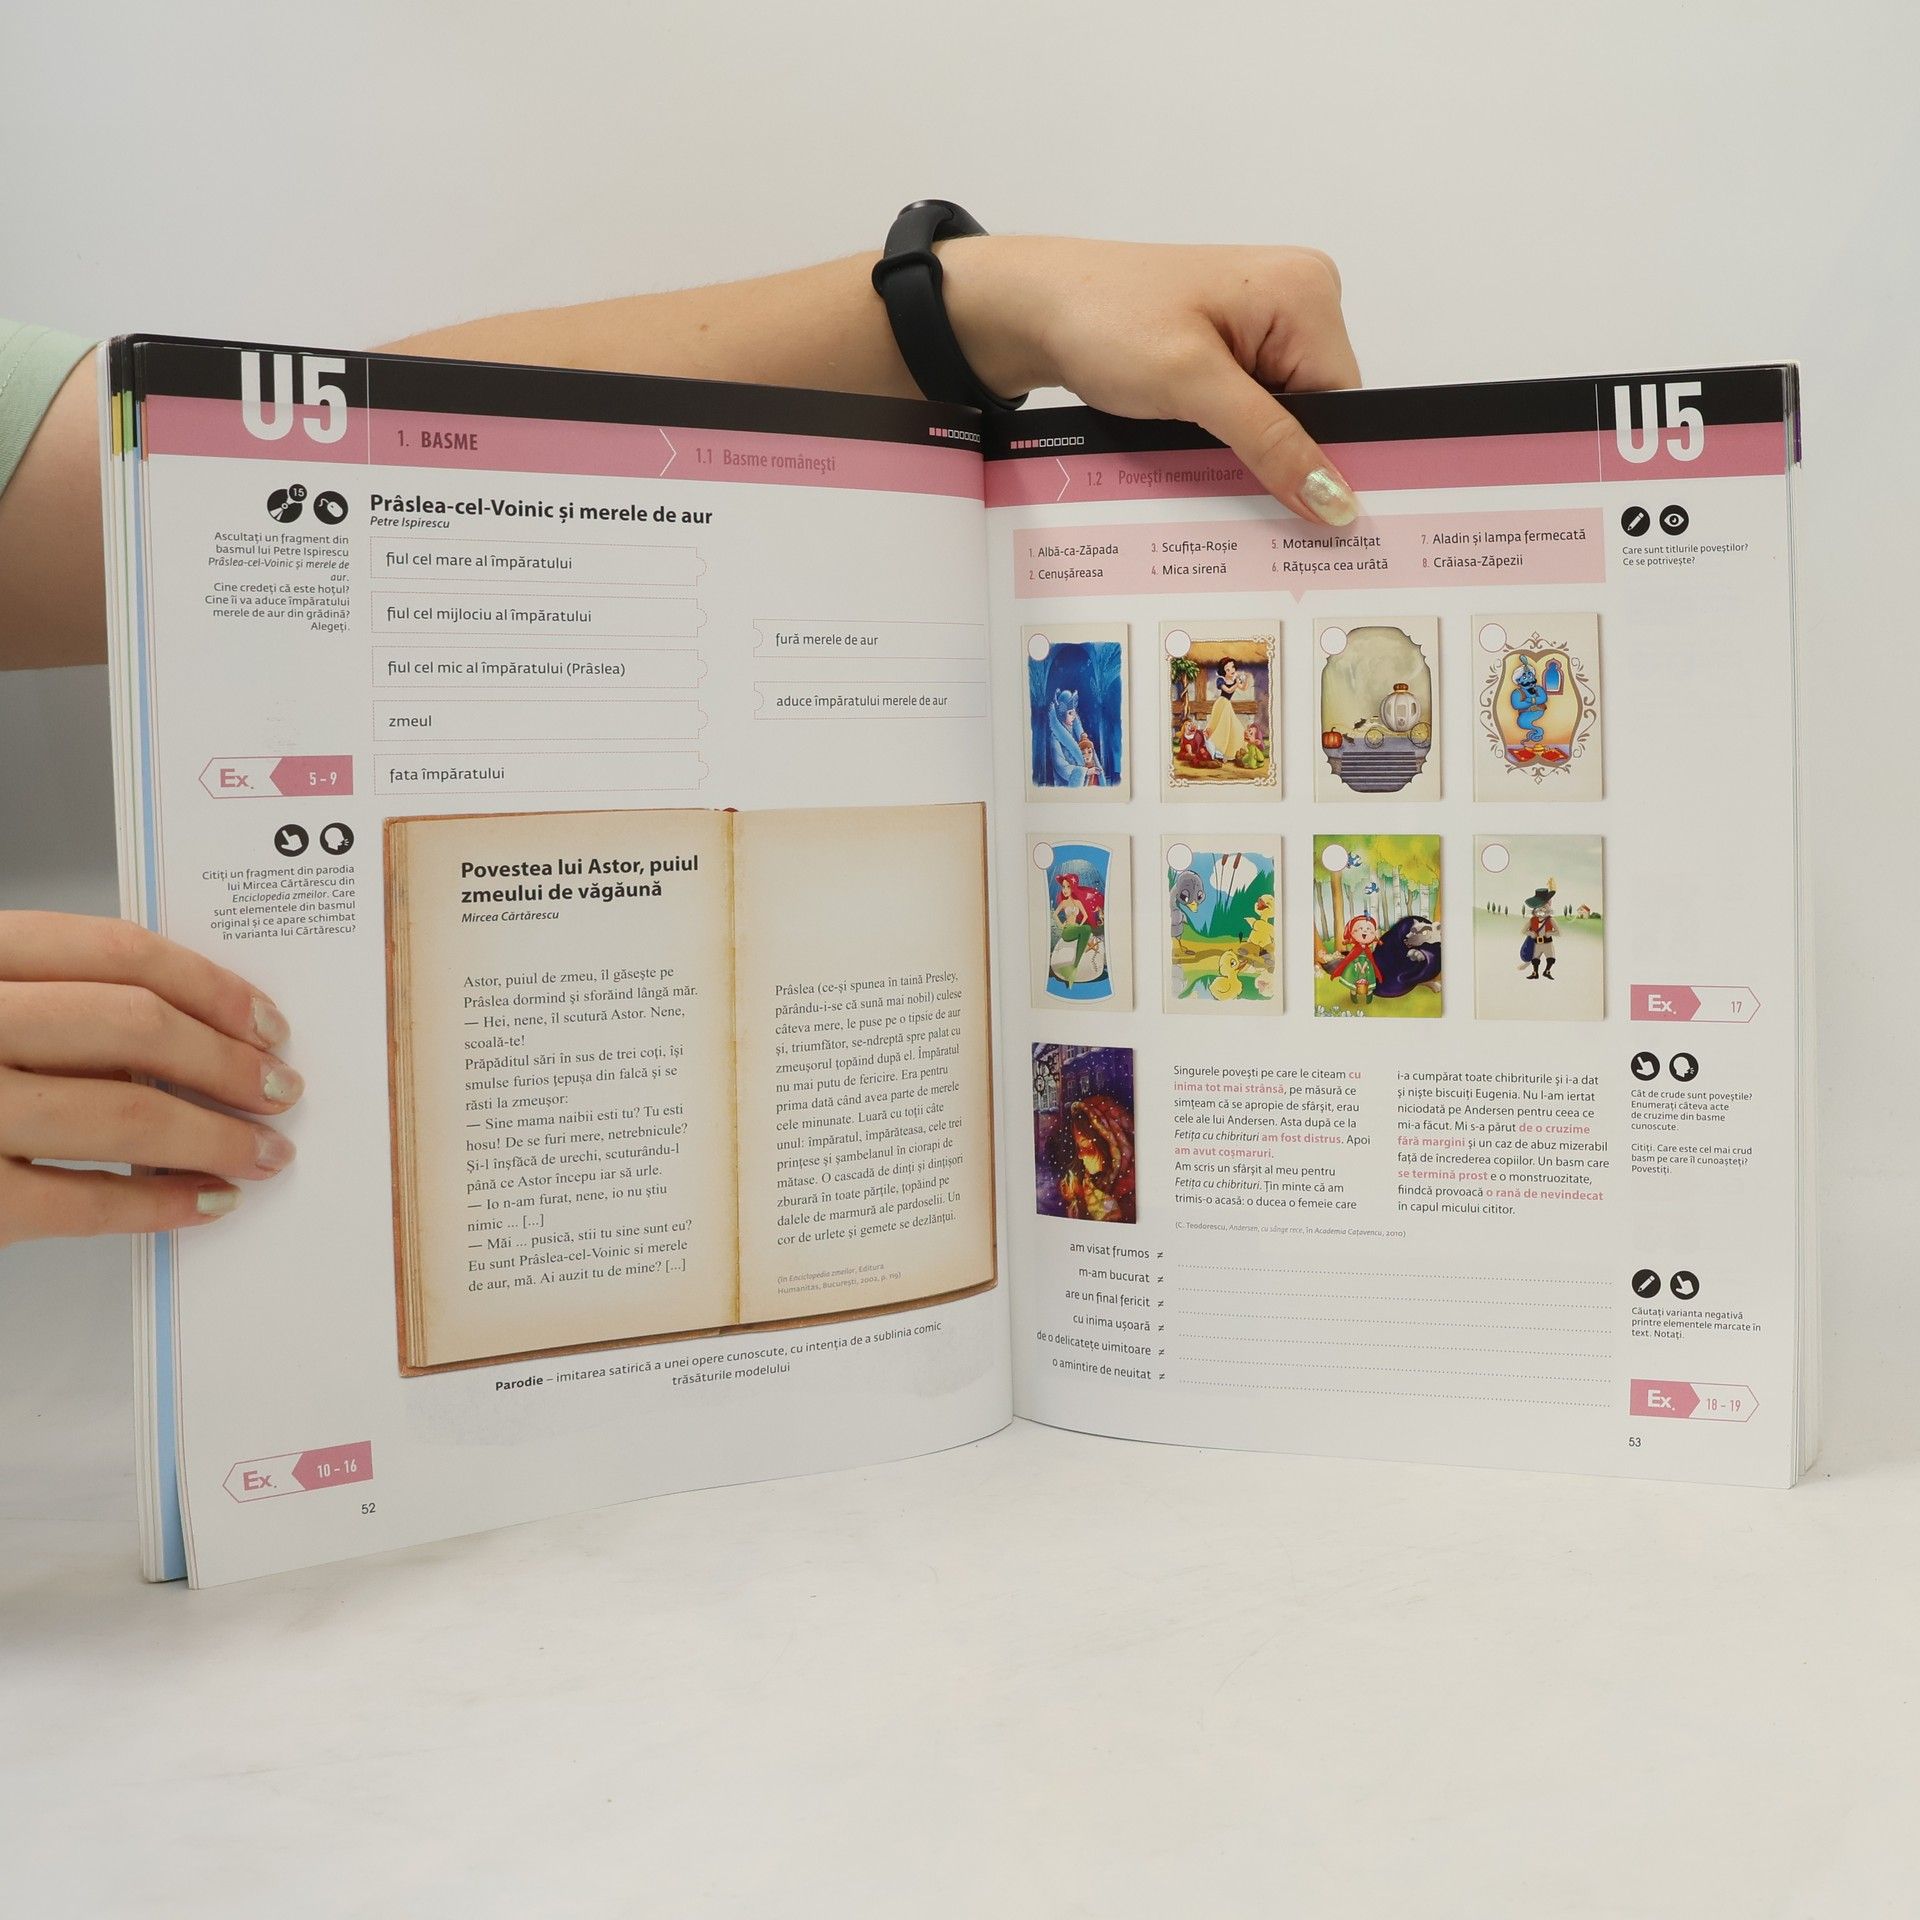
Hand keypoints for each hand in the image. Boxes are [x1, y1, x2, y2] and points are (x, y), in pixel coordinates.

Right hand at [0, 913, 300, 1246]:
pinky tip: (201, 1204)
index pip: (115, 952)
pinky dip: (158, 1205)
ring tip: (261, 1153)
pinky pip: (80, 1203)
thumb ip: (49, 1003)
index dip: (211, 987)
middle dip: (228, 1064)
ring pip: (122, 1114)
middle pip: (134, 1028)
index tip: (266, 1022)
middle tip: (280, 1090)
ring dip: (215, 1138)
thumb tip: (187, 1032)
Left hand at [942, 236, 1362, 525]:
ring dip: (1250, 448)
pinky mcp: (1234, 343)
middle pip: (1318, 411)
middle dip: (1280, 455)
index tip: (1304, 516)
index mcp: (1307, 291)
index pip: (1345, 403)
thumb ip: (1270, 441)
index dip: (1323, 459)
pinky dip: (1229, 434)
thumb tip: (1335, 499)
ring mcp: (1265, 320)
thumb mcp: (1193, 385)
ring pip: (1284, 416)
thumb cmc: (1105, 320)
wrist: (1036, 307)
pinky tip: (1198, 442)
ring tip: (1203, 456)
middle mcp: (1298, 297)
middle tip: (1237, 489)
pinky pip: (1254, 405)